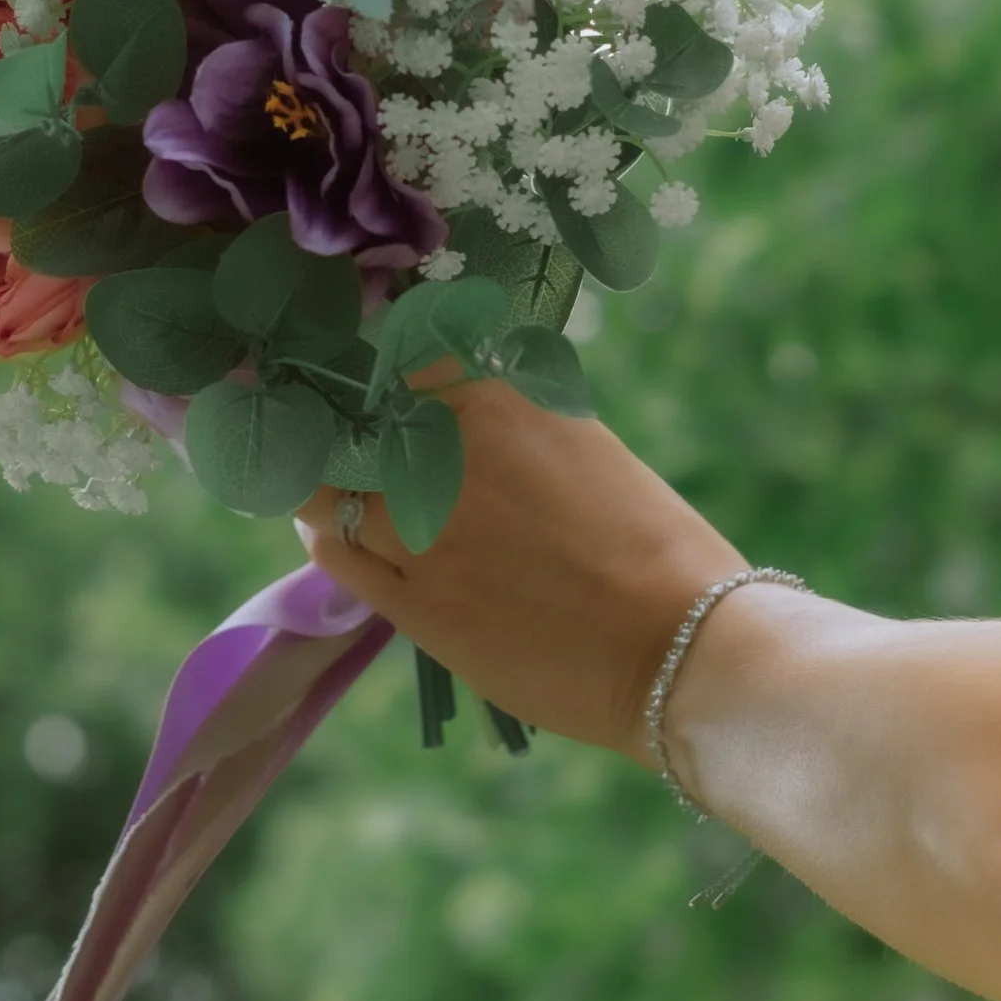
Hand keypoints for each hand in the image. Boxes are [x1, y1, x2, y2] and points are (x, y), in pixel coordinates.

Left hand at [298, 379, 742, 758]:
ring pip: (324, 489)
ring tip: (329, 483)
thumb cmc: (654, 543)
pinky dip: (328, 534)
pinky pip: (336, 553)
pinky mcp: (413, 604)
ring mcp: (418, 533)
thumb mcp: (584, 446)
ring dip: (324, 481)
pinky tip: (336, 532)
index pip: (400, 355)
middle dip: (336, 426)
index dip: (380, 367)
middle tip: (334, 432)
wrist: (676, 645)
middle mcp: (442, 459)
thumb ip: (515, 422)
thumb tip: (466, 410)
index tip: (376, 379)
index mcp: (493, 403)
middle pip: (345, 423)